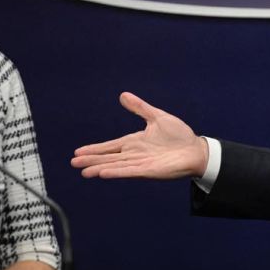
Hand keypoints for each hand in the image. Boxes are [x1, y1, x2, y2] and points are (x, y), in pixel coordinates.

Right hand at [72, 92, 208, 179]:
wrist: (196, 149)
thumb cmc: (179, 135)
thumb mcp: (157, 117)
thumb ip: (140, 108)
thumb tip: (123, 95)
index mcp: (135, 142)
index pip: (111, 146)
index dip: (95, 149)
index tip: (78, 152)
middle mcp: (135, 154)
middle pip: (109, 158)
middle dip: (91, 160)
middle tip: (73, 163)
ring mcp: (141, 163)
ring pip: (115, 166)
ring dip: (100, 168)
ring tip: (84, 172)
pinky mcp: (149, 171)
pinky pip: (129, 171)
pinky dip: (116, 172)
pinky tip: (103, 173)